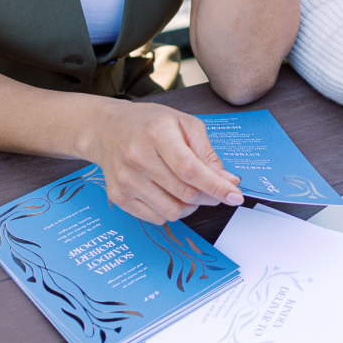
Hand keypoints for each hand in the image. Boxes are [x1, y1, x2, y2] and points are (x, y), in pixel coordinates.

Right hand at [87, 102, 244, 223]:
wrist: (107, 129)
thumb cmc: (149, 123)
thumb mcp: (184, 124)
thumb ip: (206, 152)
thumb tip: (227, 181)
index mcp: (157, 134)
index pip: (190, 169)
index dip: (216, 186)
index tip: (235, 196)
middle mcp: (137, 158)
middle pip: (184, 193)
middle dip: (208, 196)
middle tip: (216, 190)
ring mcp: (125, 180)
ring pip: (172, 211)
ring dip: (190, 206)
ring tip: (190, 189)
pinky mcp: (118, 197)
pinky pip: (155, 218)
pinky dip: (171, 211)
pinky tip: (169, 193)